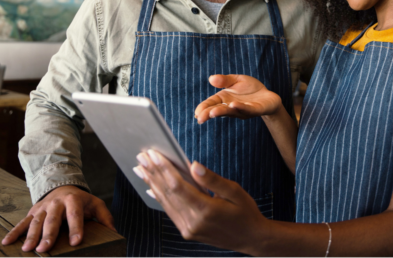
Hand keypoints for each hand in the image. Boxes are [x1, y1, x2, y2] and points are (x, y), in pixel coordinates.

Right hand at [1, 185, 115, 252]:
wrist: (63, 184)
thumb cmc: (82, 200)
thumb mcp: (95, 204)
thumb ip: (105, 218)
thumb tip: (115, 233)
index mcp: (74, 200)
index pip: (76, 214)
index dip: (76, 227)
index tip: (76, 241)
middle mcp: (57, 203)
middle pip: (53, 219)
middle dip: (48, 234)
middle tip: (45, 249)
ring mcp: (43, 207)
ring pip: (36, 221)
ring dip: (31, 235)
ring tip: (28, 250)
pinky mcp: (33, 211)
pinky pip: (22, 222)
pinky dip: (14, 232)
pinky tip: (7, 242)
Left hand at [135, 150, 268, 253]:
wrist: (251, 238)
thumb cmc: (245, 212)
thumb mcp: (234, 191)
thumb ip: (212, 179)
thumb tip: (193, 165)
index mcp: (206, 210)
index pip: (178, 186)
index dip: (164, 169)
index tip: (154, 154)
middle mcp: (193, 222)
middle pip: (168, 193)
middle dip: (153, 173)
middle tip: (142, 157)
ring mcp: (189, 229)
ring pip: (166, 203)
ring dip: (152, 183)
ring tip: (141, 169)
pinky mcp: (187, 231)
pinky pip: (170, 212)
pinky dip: (159, 198)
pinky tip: (151, 187)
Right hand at [195, 74, 282, 123]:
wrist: (269, 96)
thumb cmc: (251, 89)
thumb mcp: (237, 80)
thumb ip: (225, 80)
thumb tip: (211, 79)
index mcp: (225, 99)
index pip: (211, 104)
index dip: (204, 108)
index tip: (197, 113)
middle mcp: (232, 106)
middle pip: (219, 110)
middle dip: (209, 113)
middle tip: (200, 118)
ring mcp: (243, 109)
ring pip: (231, 111)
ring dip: (222, 112)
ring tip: (212, 113)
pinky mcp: (256, 109)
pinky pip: (248, 109)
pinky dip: (240, 107)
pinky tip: (233, 105)